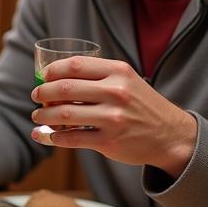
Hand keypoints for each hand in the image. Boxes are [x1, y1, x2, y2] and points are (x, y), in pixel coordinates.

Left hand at [31, 56, 196, 175]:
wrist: (171, 135)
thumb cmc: (141, 105)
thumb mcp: (127, 81)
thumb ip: (97, 77)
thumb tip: (55, 79)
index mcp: (119, 72)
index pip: (75, 65)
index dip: (52, 70)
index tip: (43, 77)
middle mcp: (116, 92)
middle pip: (64, 88)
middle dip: (43, 93)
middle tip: (36, 97)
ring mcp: (113, 118)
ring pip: (65, 114)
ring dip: (44, 116)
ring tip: (37, 117)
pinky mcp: (110, 142)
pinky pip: (72, 138)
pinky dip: (54, 137)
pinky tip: (47, 135)